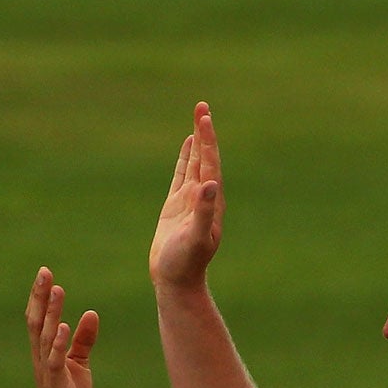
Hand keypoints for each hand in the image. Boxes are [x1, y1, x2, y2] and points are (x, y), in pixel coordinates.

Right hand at [25, 267, 97, 387]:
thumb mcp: (79, 364)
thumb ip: (83, 340)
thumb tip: (90, 313)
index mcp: (45, 352)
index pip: (39, 320)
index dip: (41, 297)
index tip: (46, 274)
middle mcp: (42, 358)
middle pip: (38, 322)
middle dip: (41, 297)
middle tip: (45, 271)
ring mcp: (48, 372)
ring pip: (46, 336)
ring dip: (52, 313)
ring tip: (58, 290)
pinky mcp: (58, 386)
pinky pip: (56, 361)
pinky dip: (59, 343)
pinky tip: (65, 326)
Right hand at [148, 102, 223, 293]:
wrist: (176, 282)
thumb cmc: (186, 263)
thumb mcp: (196, 237)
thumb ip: (204, 212)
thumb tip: (211, 185)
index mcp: (212, 202)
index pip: (211, 163)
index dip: (208, 140)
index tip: (205, 116)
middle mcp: (204, 197)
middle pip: (205, 157)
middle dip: (204, 132)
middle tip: (201, 105)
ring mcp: (190, 200)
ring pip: (195, 163)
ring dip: (197, 142)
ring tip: (199, 118)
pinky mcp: (176, 206)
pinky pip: (182, 175)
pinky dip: (185, 159)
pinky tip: (188, 147)